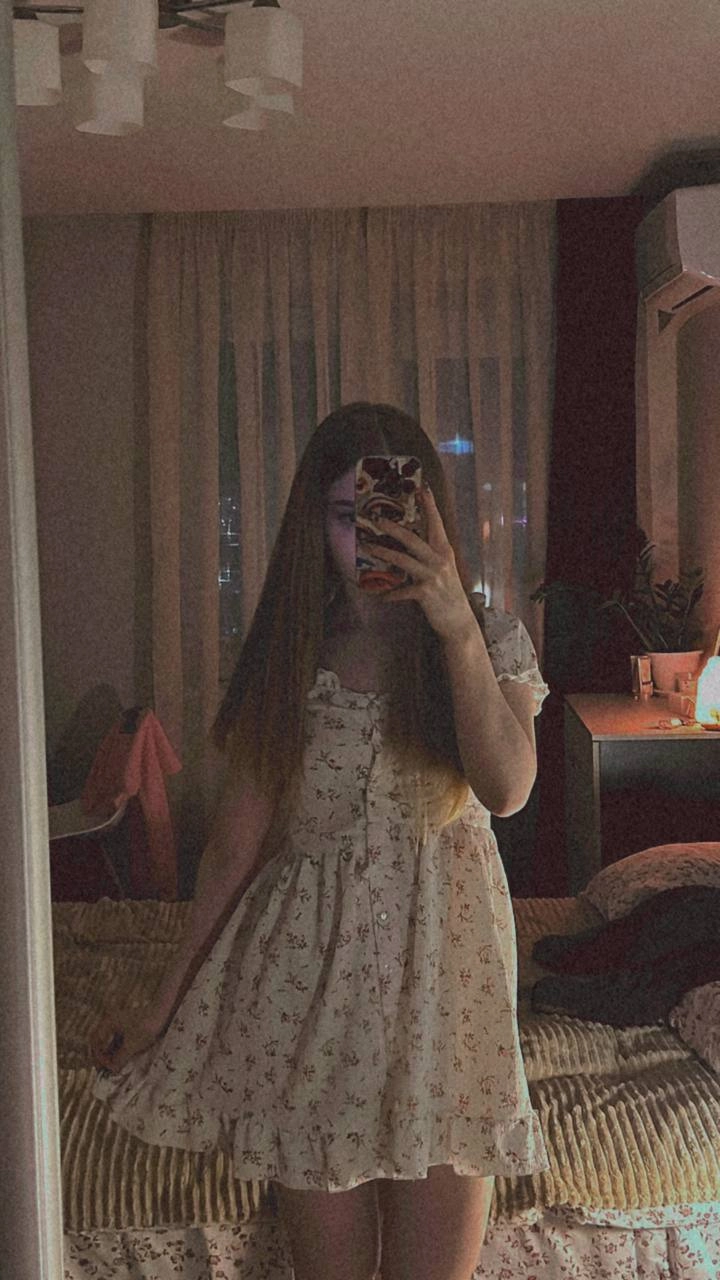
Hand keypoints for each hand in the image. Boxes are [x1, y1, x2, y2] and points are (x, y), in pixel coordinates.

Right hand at [90, 1005, 165, 1073]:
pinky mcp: (130, 1027)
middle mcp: (112, 1022)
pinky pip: (120, 1041)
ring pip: (112, 1043)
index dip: (98, 1056)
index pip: (95, 1042)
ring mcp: (121, 1024)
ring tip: (115, 1067)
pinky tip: (123, 1060)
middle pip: (102, 1042)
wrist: (163, 1012)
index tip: (104, 1067)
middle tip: (108, 1069)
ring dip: (112, 1055)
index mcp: (109, 1023)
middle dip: (104, 1057)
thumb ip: (119, 1059)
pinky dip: (119, 1051)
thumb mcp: (131, 1046)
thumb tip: (112, 1070)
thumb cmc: (145, 1026)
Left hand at [369, 485, 476, 641]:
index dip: (429, 506)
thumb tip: (409, 542)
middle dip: (394, 527)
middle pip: (413, 538)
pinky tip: (381, 596)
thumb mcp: (443, 569)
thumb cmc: (448, 593)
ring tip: (367, 545)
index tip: (422, 488)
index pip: (437, 523)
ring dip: (383, 552)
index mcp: (445, 551)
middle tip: (377, 518)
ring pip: (403, 559)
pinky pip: (402, 591)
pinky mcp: (426, 593)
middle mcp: (440, 560)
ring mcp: (433, 576)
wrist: (458, 621)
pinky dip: (390, 594)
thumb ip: (429, 555)